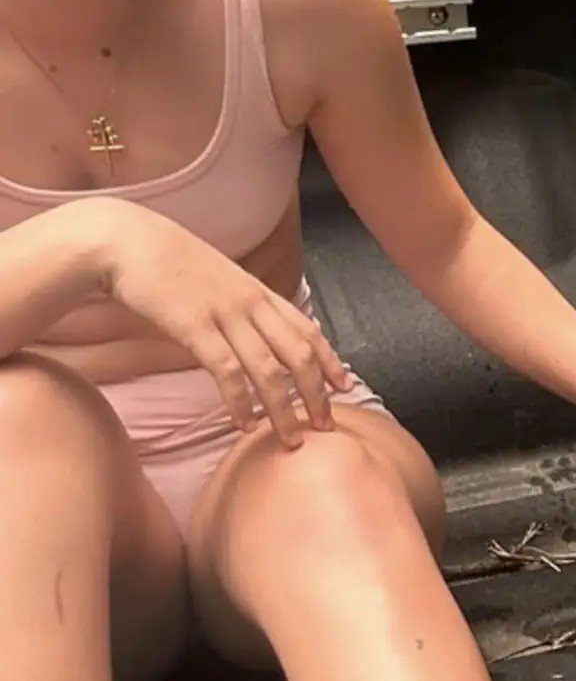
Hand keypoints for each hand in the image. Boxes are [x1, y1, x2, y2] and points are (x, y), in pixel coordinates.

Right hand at [85, 198, 353, 447]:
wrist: (127, 240)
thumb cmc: (166, 262)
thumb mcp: (216, 278)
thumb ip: (238, 304)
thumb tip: (252, 331)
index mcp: (257, 291)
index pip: (306, 328)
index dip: (330, 360)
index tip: (345, 387)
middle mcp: (250, 302)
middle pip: (298, 354)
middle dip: (316, 394)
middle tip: (325, 426)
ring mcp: (225, 314)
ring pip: (269, 369)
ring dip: (283, 409)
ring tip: (291, 440)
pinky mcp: (195, 327)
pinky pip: (227, 372)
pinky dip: (240, 402)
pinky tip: (243, 425)